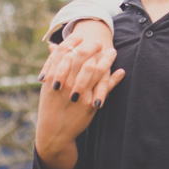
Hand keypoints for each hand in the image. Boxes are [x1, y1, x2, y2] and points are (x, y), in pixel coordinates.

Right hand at [35, 34, 124, 168]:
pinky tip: (121, 71)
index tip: (81, 36)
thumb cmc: (50, 106)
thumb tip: (53, 46)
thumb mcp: (47, 86)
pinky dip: (114, 78)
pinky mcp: (89, 104)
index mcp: (52, 77)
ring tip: (113, 51)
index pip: (62, 52)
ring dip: (106, 59)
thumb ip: (52, 66)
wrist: (54, 132)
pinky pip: (104, 88)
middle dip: (91, 46)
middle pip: (80, 57)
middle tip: (99, 41)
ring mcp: (77, 93)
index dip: (72, 42)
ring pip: (94, 70)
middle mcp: (64, 83)